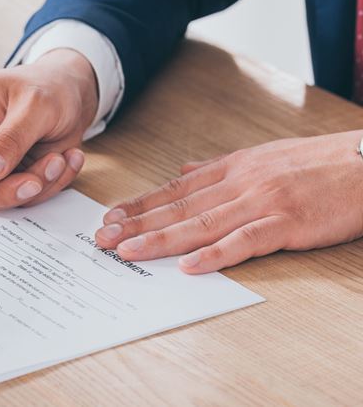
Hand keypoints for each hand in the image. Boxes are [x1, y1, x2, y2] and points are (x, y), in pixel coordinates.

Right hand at [0, 48, 95, 209]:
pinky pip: (22, 195)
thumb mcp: (36, 106)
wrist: (77, 91)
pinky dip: (48, 183)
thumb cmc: (52, 85)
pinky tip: (65, 158)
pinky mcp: (10, 173)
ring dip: (35, 184)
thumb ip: (10, 140)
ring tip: (59, 159)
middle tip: (36, 182)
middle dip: (7, 188)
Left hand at [95, 131, 362, 273]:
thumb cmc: (320, 163)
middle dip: (137, 223)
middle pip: (179, 206)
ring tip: (128, 251)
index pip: (176, 188)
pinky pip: (246, 241)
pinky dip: (216, 254)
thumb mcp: (264, 157)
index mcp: (233, 168)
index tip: (110, 216)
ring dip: (161, 238)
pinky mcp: (288, 222)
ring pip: (201, 223)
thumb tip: (185, 168)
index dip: (140, 204)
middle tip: (102, 238)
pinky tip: (189, 266)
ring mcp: (262, 201)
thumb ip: (220, 167)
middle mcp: (240, 183)